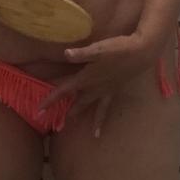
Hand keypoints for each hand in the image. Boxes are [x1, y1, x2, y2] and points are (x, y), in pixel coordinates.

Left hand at [37, 31, 156, 137]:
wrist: (142, 54)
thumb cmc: (119, 49)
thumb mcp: (99, 49)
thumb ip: (82, 54)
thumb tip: (66, 54)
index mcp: (86, 78)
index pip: (64, 90)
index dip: (50, 100)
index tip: (37, 111)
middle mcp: (94, 87)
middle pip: (74, 102)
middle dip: (63, 112)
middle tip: (54, 125)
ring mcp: (104, 90)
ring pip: (88, 106)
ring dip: (79, 114)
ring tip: (70, 123)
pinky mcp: (114, 90)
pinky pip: (105, 108)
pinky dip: (100, 119)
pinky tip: (98, 130)